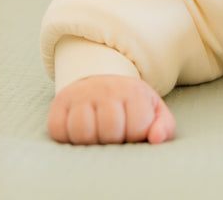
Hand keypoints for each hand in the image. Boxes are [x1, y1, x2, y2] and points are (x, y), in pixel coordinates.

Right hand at [47, 74, 175, 144]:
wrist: (102, 81)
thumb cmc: (131, 106)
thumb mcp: (154, 112)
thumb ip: (164, 128)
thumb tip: (156, 139)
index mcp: (133, 91)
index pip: (135, 129)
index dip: (134, 137)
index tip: (132, 130)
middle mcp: (106, 88)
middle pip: (108, 131)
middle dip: (113, 141)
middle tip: (114, 134)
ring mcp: (81, 93)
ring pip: (81, 132)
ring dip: (89, 141)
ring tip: (97, 134)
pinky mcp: (60, 101)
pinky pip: (57, 130)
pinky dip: (66, 137)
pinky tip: (78, 132)